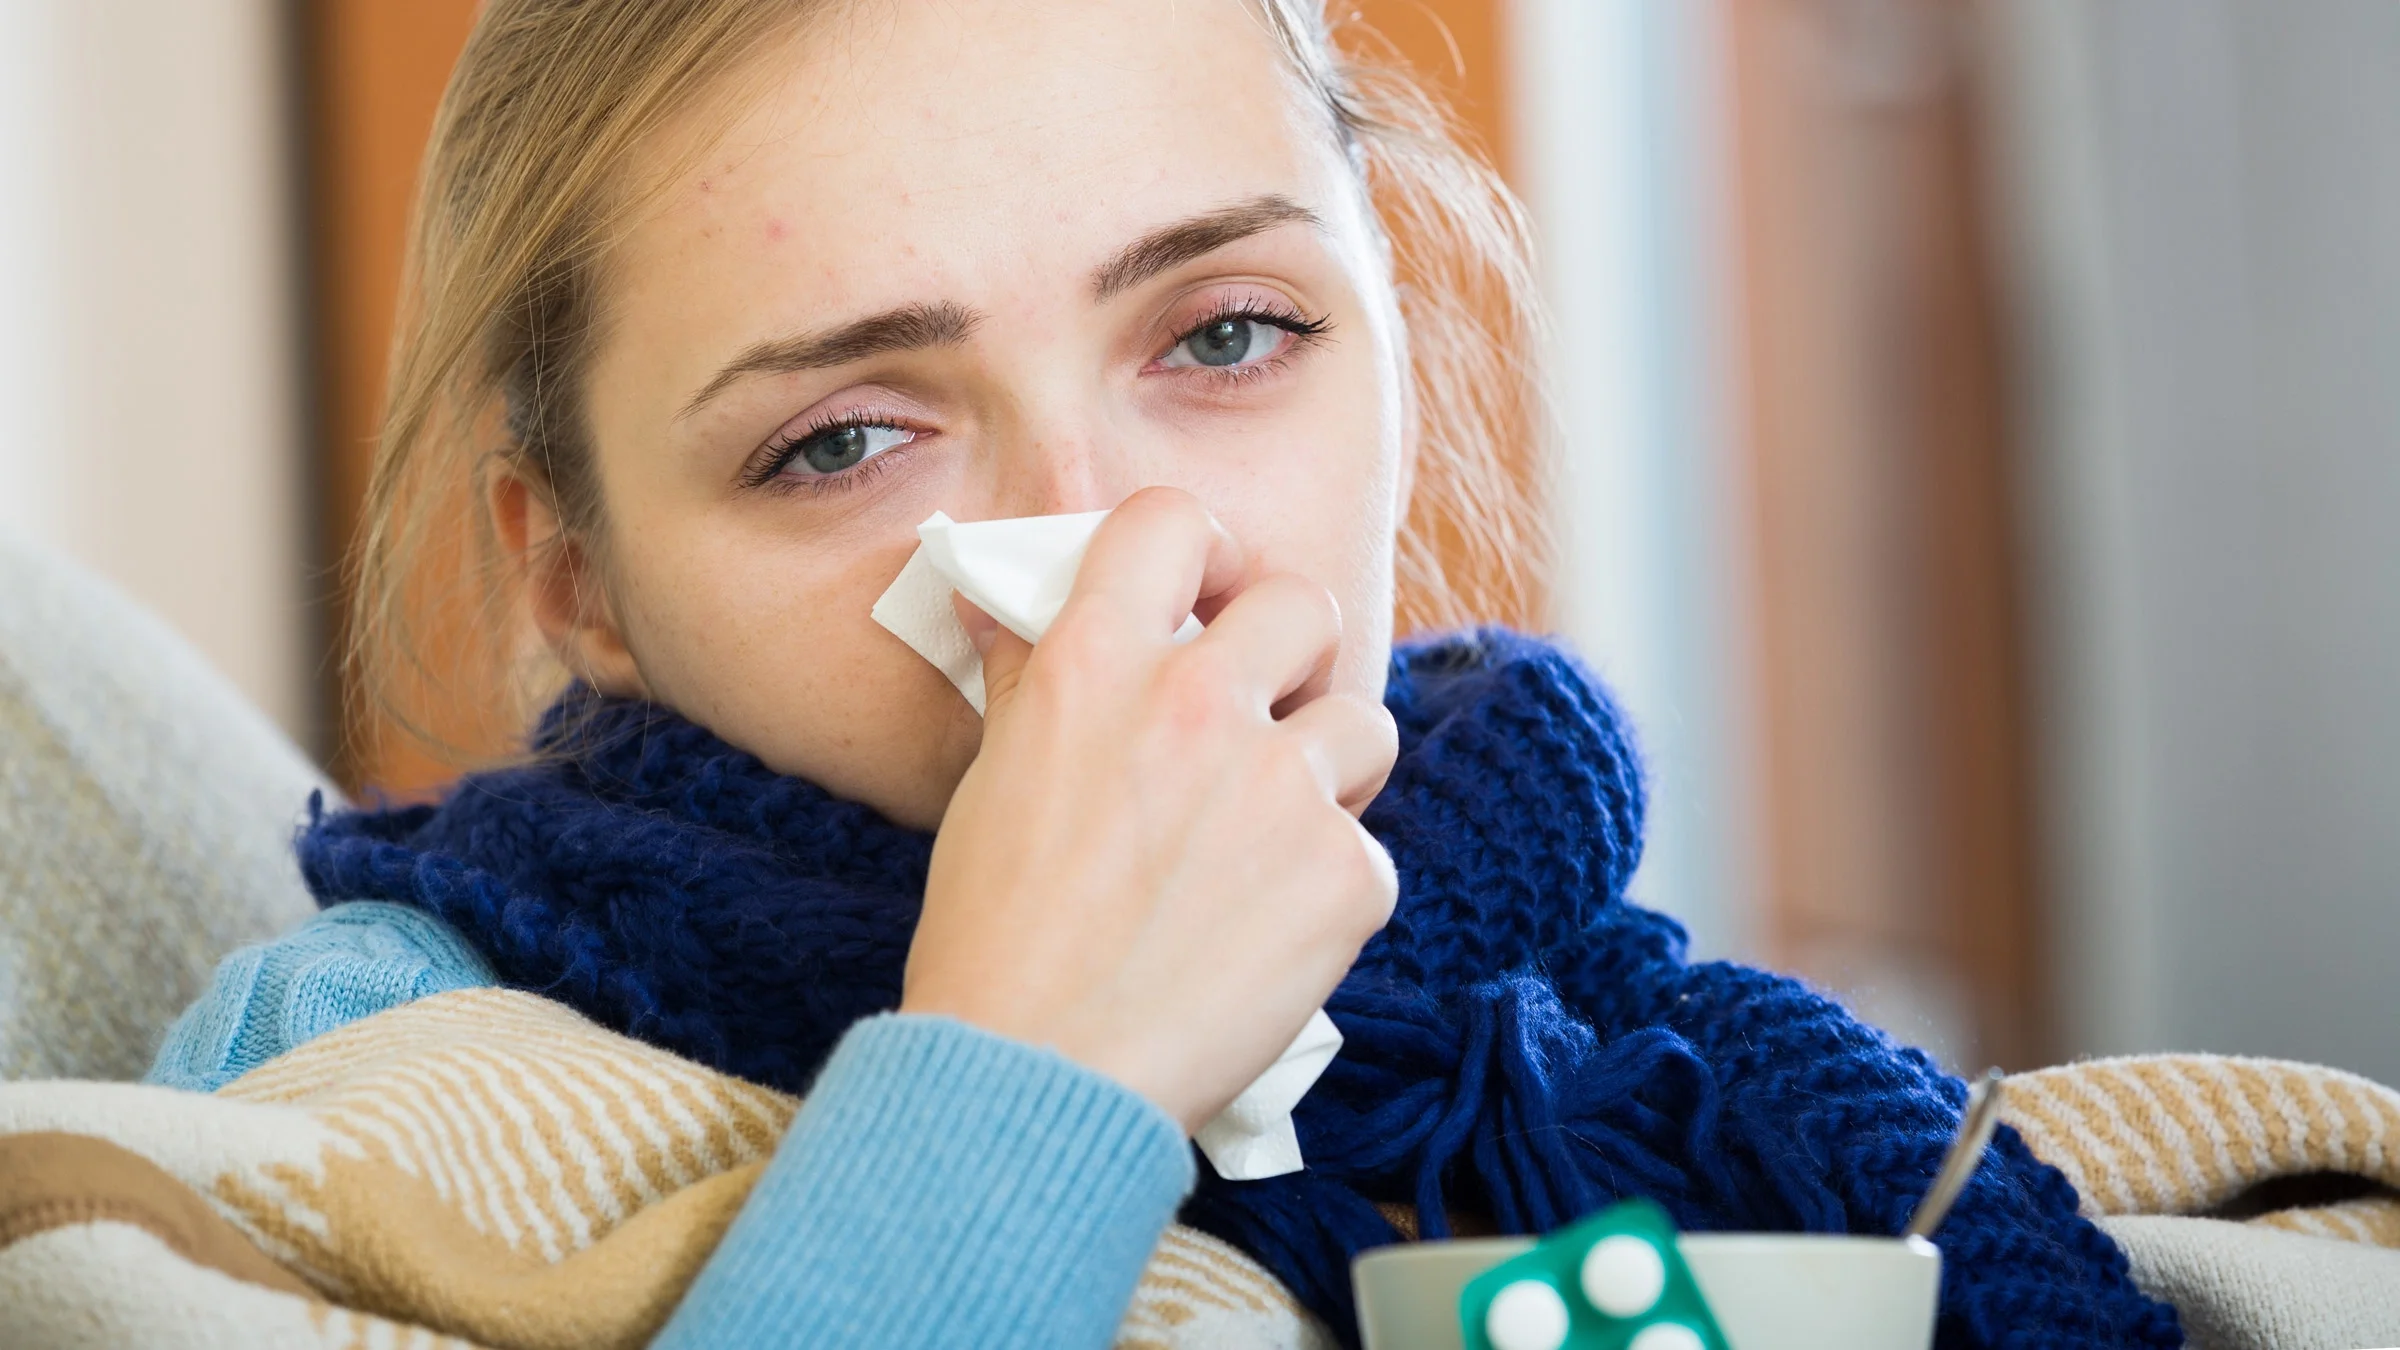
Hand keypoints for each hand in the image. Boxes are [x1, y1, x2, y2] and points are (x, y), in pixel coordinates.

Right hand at [900, 487, 1398, 1132]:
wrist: (1036, 1078)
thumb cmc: (994, 939)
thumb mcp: (994, 783)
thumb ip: (1029, 683)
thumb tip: (1005, 605)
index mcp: (1096, 665)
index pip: (1173, 520)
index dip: (1202, 551)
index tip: (1203, 596)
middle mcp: (1197, 701)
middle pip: (1304, 603)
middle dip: (1293, 654)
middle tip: (1264, 714)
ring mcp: (1280, 786)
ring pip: (1366, 721)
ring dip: (1333, 766)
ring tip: (1280, 831)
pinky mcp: (1345, 875)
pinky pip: (1367, 851)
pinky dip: (1329, 892)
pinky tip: (1268, 938)